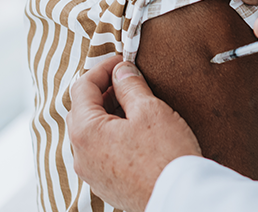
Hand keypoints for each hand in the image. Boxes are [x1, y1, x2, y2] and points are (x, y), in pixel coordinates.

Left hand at [68, 56, 201, 211]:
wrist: (177, 197)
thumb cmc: (164, 156)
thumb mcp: (150, 110)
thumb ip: (130, 86)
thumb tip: (121, 71)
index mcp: (86, 131)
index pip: (82, 87)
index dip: (102, 68)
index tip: (121, 61)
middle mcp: (80, 154)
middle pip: (82, 111)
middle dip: (103, 91)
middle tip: (128, 80)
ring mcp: (90, 172)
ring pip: (91, 133)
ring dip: (108, 114)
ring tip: (136, 105)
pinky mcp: (104, 184)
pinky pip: (100, 152)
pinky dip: (112, 135)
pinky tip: (136, 133)